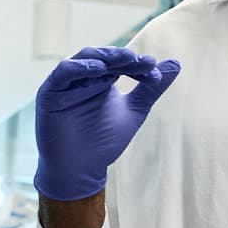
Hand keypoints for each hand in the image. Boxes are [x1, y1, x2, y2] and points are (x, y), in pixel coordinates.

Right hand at [32, 46, 179, 200]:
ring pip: (85, 59)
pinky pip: (63, 72)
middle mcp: (84, 77)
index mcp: (102, 79)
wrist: (80, 170)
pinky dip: (80, 68)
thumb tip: (176, 64)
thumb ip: (151, 88)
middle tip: (144, 62)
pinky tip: (99, 70)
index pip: (121, 63)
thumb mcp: (134, 111)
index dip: (138, 65)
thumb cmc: (104, 142)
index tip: (155, 71)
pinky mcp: (50, 92)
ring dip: (107, 58)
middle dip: (125, 59)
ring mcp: (67, 83)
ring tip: (127, 60)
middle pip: (105, 57)